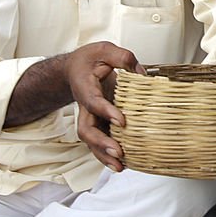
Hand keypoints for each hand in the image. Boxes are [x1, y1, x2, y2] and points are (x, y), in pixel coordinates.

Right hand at [65, 41, 144, 171]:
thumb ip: (123, 57)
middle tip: (118, 152)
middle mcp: (84, 106)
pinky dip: (107, 154)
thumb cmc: (89, 59)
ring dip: (103, 155)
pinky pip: (99, 141)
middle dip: (101, 144)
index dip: (106, 112)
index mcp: (85, 88)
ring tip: (120, 166)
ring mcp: (90, 117)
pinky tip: (123, 163)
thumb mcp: (105, 49)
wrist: (74, 68)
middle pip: (87, 130)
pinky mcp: (97, 122)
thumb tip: (142, 74)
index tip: (122, 121)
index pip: (94, 103)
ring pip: (91, 141)